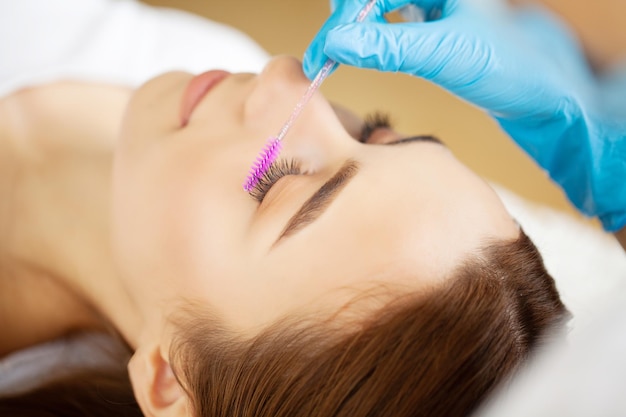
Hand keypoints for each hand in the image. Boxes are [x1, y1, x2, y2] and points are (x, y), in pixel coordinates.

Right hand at [303, 0, 625, 231]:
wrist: (544, 95)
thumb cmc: (510, 68)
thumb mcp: (445, 54)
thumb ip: (388, 46)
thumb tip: (337, 41)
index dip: (344, 18)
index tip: (324, 53)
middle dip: (345, 22)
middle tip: (325, 58)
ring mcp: (433, 3)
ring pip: (377, 8)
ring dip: (354, 32)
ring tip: (334, 60)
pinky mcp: (432, 24)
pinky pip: (390, 24)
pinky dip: (371, 40)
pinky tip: (362, 56)